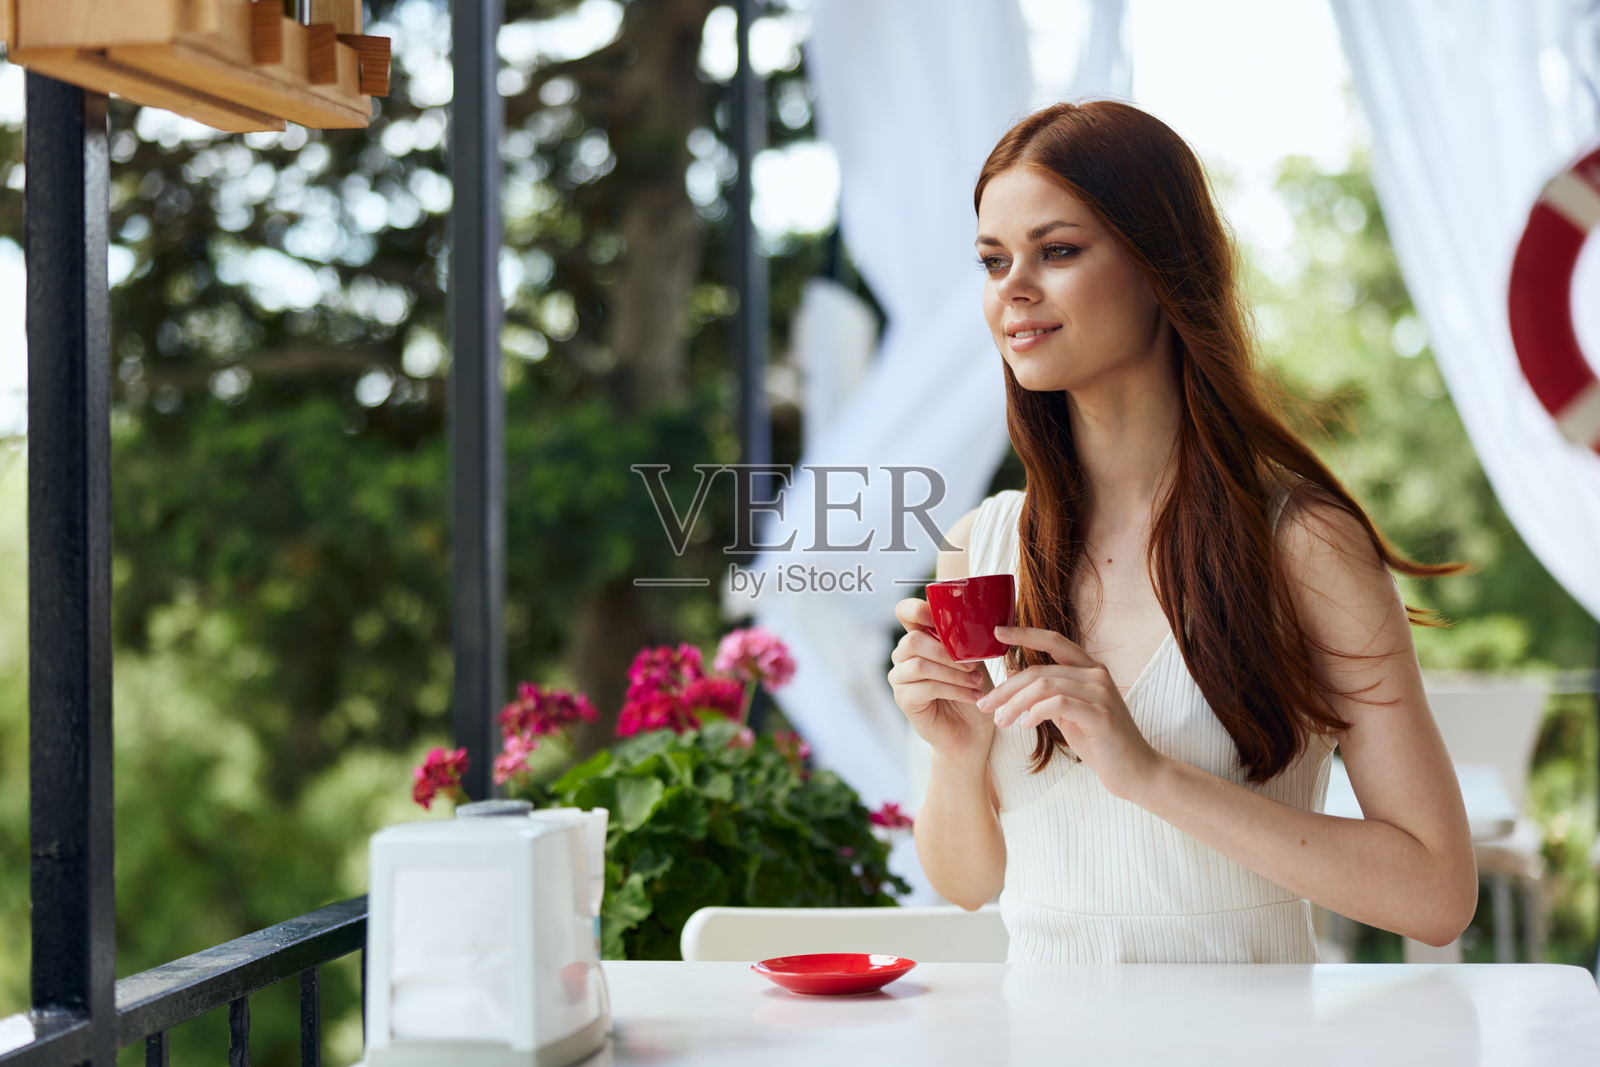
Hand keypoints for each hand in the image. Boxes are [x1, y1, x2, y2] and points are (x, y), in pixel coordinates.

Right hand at [888, 598, 995, 763]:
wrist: (972, 733)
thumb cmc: (973, 690)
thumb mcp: (974, 658)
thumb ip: (965, 639)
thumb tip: (973, 620)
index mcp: (921, 637)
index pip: (905, 611)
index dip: (918, 609)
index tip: (944, 621)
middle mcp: (904, 655)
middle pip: (913, 640)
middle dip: (947, 651)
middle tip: (973, 664)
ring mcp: (900, 677)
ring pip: (919, 665)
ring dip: (954, 673)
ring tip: (977, 682)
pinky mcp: (904, 699)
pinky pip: (925, 687)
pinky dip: (954, 690)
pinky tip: (973, 696)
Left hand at [977, 625, 1167, 801]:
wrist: (1135, 771)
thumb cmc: (1100, 741)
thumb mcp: (1068, 713)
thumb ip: (1046, 694)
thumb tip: (1014, 676)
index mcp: (1089, 669)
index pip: (1054, 641)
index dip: (1025, 634)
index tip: (998, 631)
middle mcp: (1097, 675)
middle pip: (1040, 670)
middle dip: (1006, 688)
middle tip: (984, 704)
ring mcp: (1101, 693)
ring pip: (1045, 686)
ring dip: (1015, 704)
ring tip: (1001, 721)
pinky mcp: (1101, 715)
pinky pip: (1059, 704)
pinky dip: (1036, 712)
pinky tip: (1026, 725)